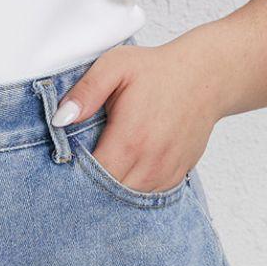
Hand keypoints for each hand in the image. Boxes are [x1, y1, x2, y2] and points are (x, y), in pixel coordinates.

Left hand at [52, 38, 219, 192]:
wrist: (206, 77)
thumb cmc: (156, 70)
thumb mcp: (115, 66)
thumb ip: (85, 91)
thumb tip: (60, 119)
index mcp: (130, 138)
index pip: (92, 177)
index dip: (74, 174)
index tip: (64, 163)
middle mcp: (150, 162)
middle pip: (109, 194)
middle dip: (89, 185)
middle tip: (77, 168)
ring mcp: (166, 172)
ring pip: (129, 199)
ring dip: (111, 190)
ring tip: (99, 168)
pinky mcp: (177, 175)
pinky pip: (148, 195)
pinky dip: (132, 188)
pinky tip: (123, 170)